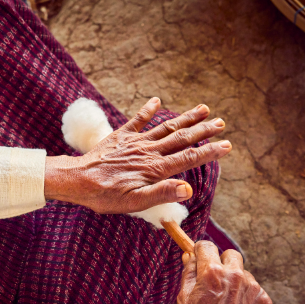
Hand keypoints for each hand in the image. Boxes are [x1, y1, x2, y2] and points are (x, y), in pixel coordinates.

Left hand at [44, 97, 230, 213]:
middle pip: (181, 138)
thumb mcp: (135, 203)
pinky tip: (157, 100)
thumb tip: (188, 189)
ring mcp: (135, 142)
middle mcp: (149, 152)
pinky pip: (137, 120)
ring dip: (186, 118)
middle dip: (203, 130)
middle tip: (222, 123)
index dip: (209, 152)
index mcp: (155, 169)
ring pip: (166, 127)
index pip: (188, 158)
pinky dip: (148, 110)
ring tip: (204, 108)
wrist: (77, 180)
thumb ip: (162, 193)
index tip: (227, 146)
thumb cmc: (105, 196)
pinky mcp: (120, 137)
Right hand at [178, 241, 272, 303]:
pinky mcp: (265, 301)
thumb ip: (188, 272)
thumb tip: (191, 256)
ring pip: (243, 273)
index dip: (201, 252)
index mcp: (213, 273)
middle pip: (230, 254)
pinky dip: (246, 297)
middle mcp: (235, 276)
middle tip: (215, 279)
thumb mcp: (184, 298)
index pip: (207, 246)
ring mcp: (253, 288)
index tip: (200, 257)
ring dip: (235, 282)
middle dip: (222, 262)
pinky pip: (254, 290)